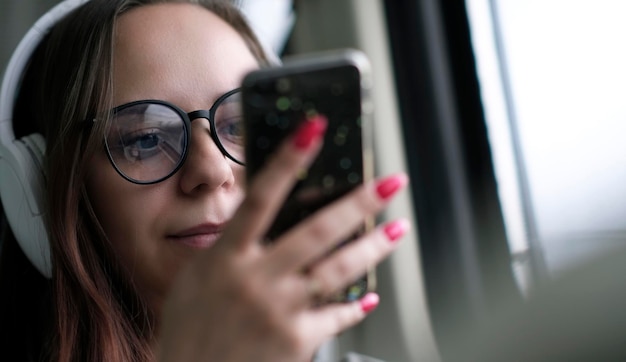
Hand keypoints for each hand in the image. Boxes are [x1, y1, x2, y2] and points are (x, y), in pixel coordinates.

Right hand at [157, 116, 408, 361]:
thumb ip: (229, 248)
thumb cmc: (190, 329)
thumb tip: (258, 218)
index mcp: (227, 257)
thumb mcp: (196, 278)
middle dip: (359, 202)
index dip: (288, 159)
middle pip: (317, 231)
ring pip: (339, 269)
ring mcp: (280, 310)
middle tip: (391, 182)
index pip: (261, 197)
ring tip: (400, 228)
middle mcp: (256, 279)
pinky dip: (357, 305)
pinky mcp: (297, 340)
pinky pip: (337, 316)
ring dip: (375, 246)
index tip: (314, 128)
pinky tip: (371, 296)